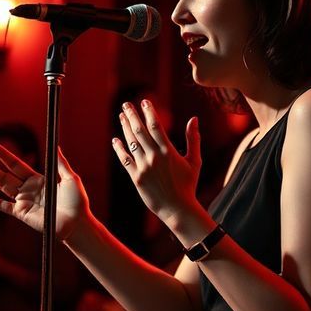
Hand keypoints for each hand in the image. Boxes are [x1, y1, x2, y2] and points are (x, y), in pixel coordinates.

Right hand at [0, 141, 89, 242]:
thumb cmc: (77, 202)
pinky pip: (2, 205)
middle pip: (6, 173)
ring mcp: (23, 201)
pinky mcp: (21, 213)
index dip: (4, 155)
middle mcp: (28, 190)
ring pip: (2, 185)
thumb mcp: (70, 178)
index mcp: (39, 180)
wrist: (76, 223)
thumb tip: (56, 146)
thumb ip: (61, 163)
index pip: (17, 165)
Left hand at [112, 100, 200, 225]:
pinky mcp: (136, 178)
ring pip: (131, 143)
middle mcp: (154, 157)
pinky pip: (125, 160)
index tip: (144, 101)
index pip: (156, 126)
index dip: (149, 112)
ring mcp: (144, 167)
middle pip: (140, 131)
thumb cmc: (188, 185)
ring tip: (121, 116)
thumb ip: (193, 139)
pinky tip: (115, 140)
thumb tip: (194, 118)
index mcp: (168, 152)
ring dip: (125, 128)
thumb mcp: (195, 161)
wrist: (177, 208)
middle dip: (132, 116)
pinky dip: (119, 149)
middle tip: (126, 104)